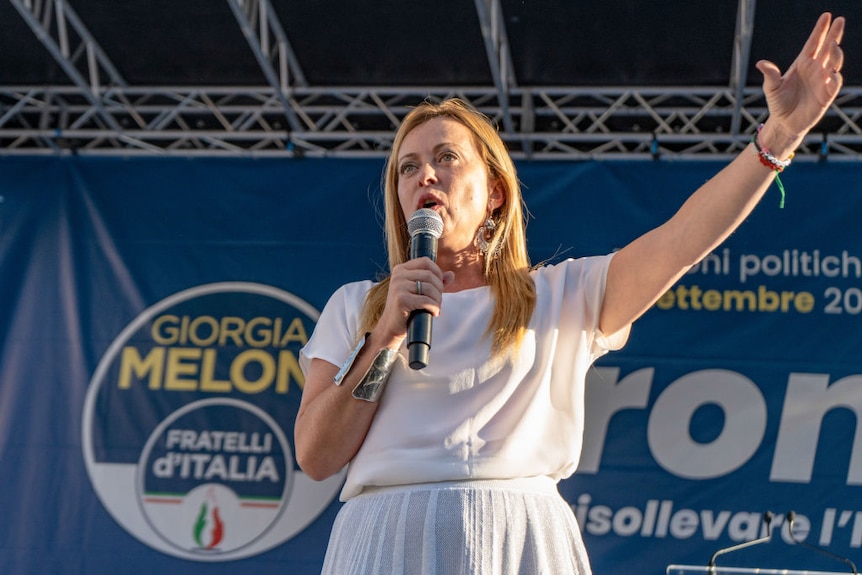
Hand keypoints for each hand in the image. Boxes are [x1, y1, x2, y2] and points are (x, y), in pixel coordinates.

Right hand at [376, 258, 452, 343]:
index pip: (425, 262)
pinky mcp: (401, 299)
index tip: (438, 287)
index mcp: (401, 269)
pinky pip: (426, 300)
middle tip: (437, 302)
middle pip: (430, 275)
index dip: (437, 273)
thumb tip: (451, 274)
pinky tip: (434, 313)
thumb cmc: (407, 309)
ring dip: (438, 300)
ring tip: (436, 308)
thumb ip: (434, 282)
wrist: (391, 327)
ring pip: (429, 288)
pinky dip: (434, 307)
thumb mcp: (419, 292)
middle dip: (439, 289)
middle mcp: (398, 275)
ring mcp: (398, 287)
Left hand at [756, 13, 844, 142]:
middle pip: (828, 48)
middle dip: (834, 34)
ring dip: (835, 53)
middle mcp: (815, 69)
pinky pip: (834, 83)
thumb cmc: (778, 103)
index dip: (820, 30)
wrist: (784, 122)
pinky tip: (832, 72)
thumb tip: (760, 63)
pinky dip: (835, 77)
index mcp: (803, 64)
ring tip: (833, 44)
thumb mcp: (771, 87)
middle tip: (840, 20)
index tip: (826, 16)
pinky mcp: (826, 95)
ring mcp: (822, 81)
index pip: (814, 43)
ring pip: (834, 63)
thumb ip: (770, 74)